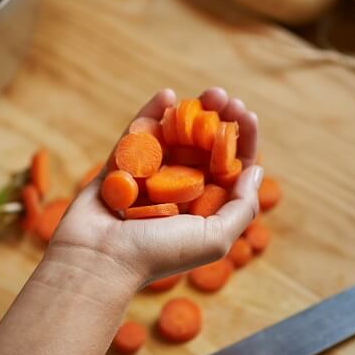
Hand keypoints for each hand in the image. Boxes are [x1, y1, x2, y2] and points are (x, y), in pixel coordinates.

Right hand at [49, 87, 262, 289]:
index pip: (228, 167)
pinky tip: (167, 94)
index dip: (240, 139)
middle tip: (222, 97)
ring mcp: (148, 176)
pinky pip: (137, 135)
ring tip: (206, 94)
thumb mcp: (215, 238)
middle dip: (216, 118)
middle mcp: (177, 190)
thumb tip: (255, 170)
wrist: (99, 260)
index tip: (245, 114)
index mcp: (202, 206)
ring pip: (172, 136)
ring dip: (190, 111)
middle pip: (202, 146)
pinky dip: (151, 113)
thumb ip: (240, 207)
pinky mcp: (120, 166)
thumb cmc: (158, 254)